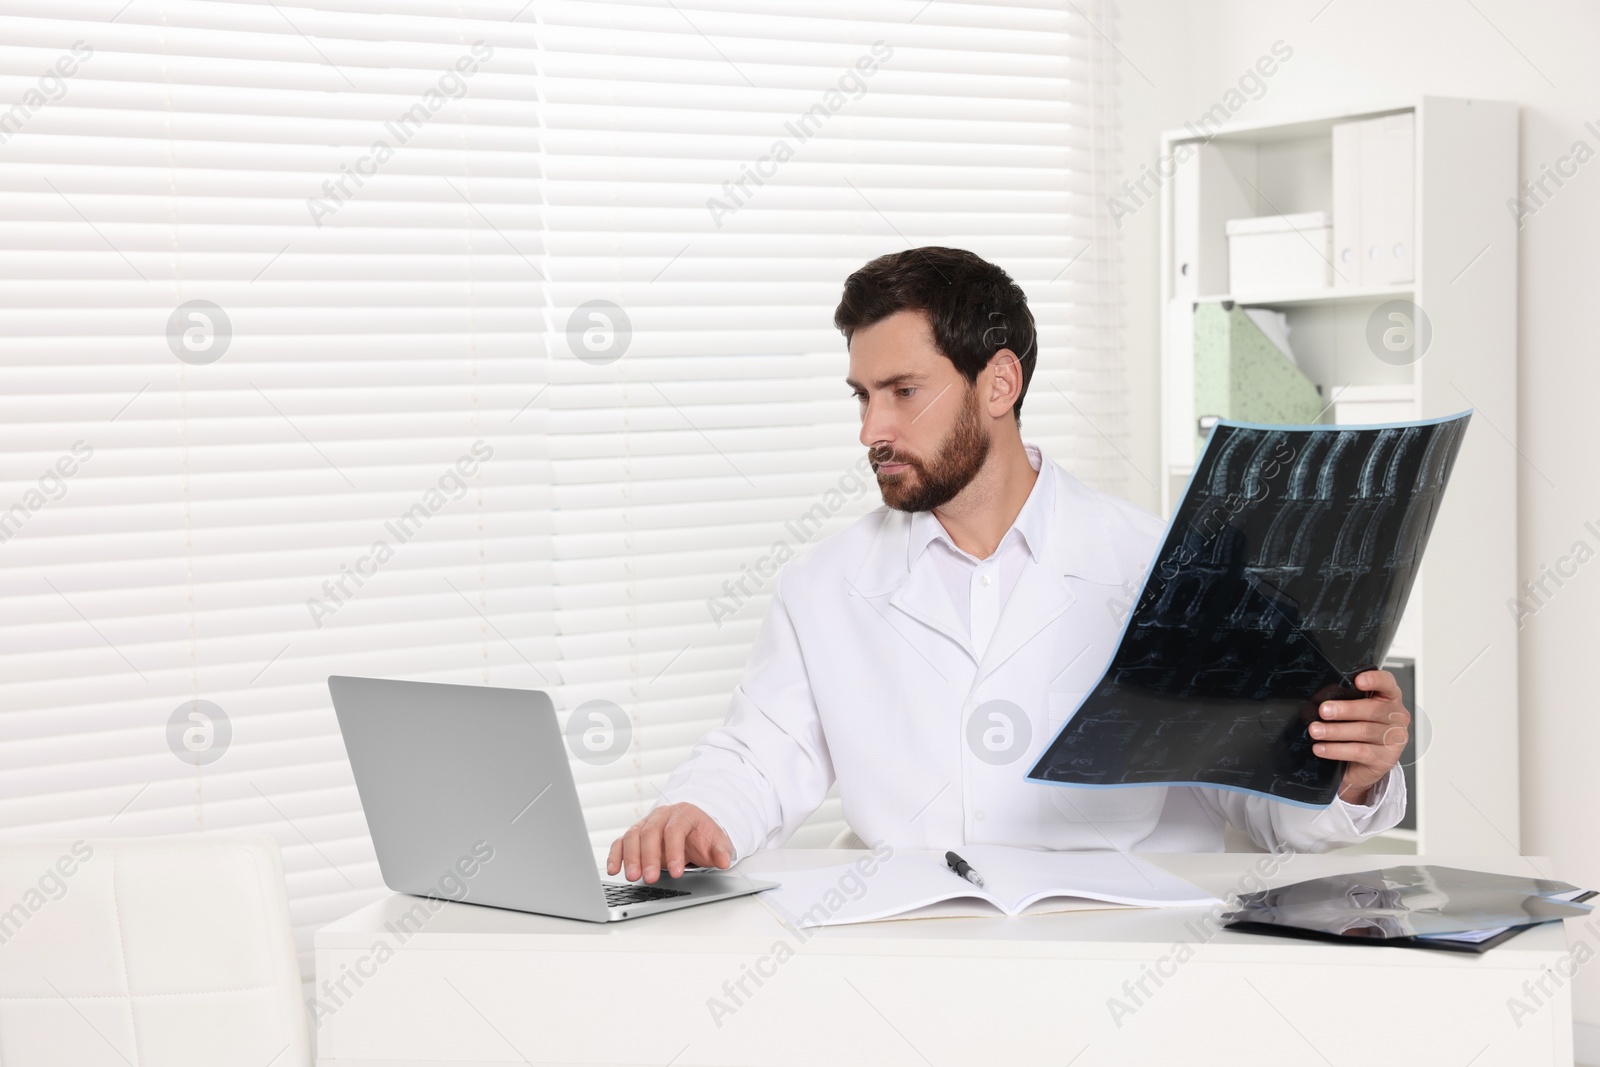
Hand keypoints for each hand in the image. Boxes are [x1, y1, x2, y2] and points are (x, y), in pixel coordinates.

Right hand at [607, 802, 732, 883]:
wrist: (692, 826)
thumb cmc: (702, 835)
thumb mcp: (717, 841)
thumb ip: (721, 851)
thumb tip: (724, 860)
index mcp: (683, 814)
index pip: (675, 831)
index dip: (674, 852)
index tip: (676, 872)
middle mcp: (661, 816)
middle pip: (650, 832)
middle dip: (649, 856)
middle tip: (650, 878)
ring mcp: (646, 824)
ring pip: (633, 836)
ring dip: (630, 857)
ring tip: (632, 877)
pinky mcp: (634, 835)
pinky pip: (621, 842)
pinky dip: (615, 854)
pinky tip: (614, 869)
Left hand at [1311, 669, 1409, 804]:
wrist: (1362, 765)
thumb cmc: (1356, 732)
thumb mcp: (1353, 713)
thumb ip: (1344, 701)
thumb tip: (1317, 700)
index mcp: (1389, 698)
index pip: (1387, 683)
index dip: (1374, 680)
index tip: (1358, 680)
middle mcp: (1396, 717)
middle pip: (1373, 709)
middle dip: (1345, 710)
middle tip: (1323, 711)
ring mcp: (1394, 739)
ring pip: (1364, 731)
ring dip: (1335, 731)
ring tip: (1316, 731)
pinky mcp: (1387, 759)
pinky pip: (1360, 752)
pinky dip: (1337, 750)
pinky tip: (1321, 748)